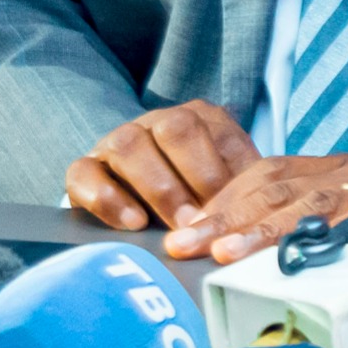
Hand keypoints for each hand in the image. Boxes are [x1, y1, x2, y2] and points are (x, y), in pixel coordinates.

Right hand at [65, 101, 263, 238]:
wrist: (137, 208)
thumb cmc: (193, 201)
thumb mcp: (223, 191)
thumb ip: (241, 193)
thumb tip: (263, 219)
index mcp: (197, 119)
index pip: (219, 132)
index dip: (230, 171)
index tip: (239, 207)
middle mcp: (157, 122)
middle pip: (175, 128)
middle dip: (196, 176)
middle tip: (207, 219)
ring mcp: (117, 142)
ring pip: (129, 145)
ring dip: (158, 188)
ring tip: (176, 227)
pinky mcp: (84, 169)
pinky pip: (85, 174)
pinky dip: (109, 199)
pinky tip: (134, 225)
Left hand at [174, 154, 347, 263]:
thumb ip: (307, 230)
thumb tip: (240, 260)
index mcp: (338, 171)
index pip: (270, 172)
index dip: (226, 198)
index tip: (189, 226)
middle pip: (277, 186)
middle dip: (226, 216)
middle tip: (185, 245)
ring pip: (310, 205)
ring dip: (262, 231)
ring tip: (225, 256)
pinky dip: (317, 250)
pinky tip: (288, 268)